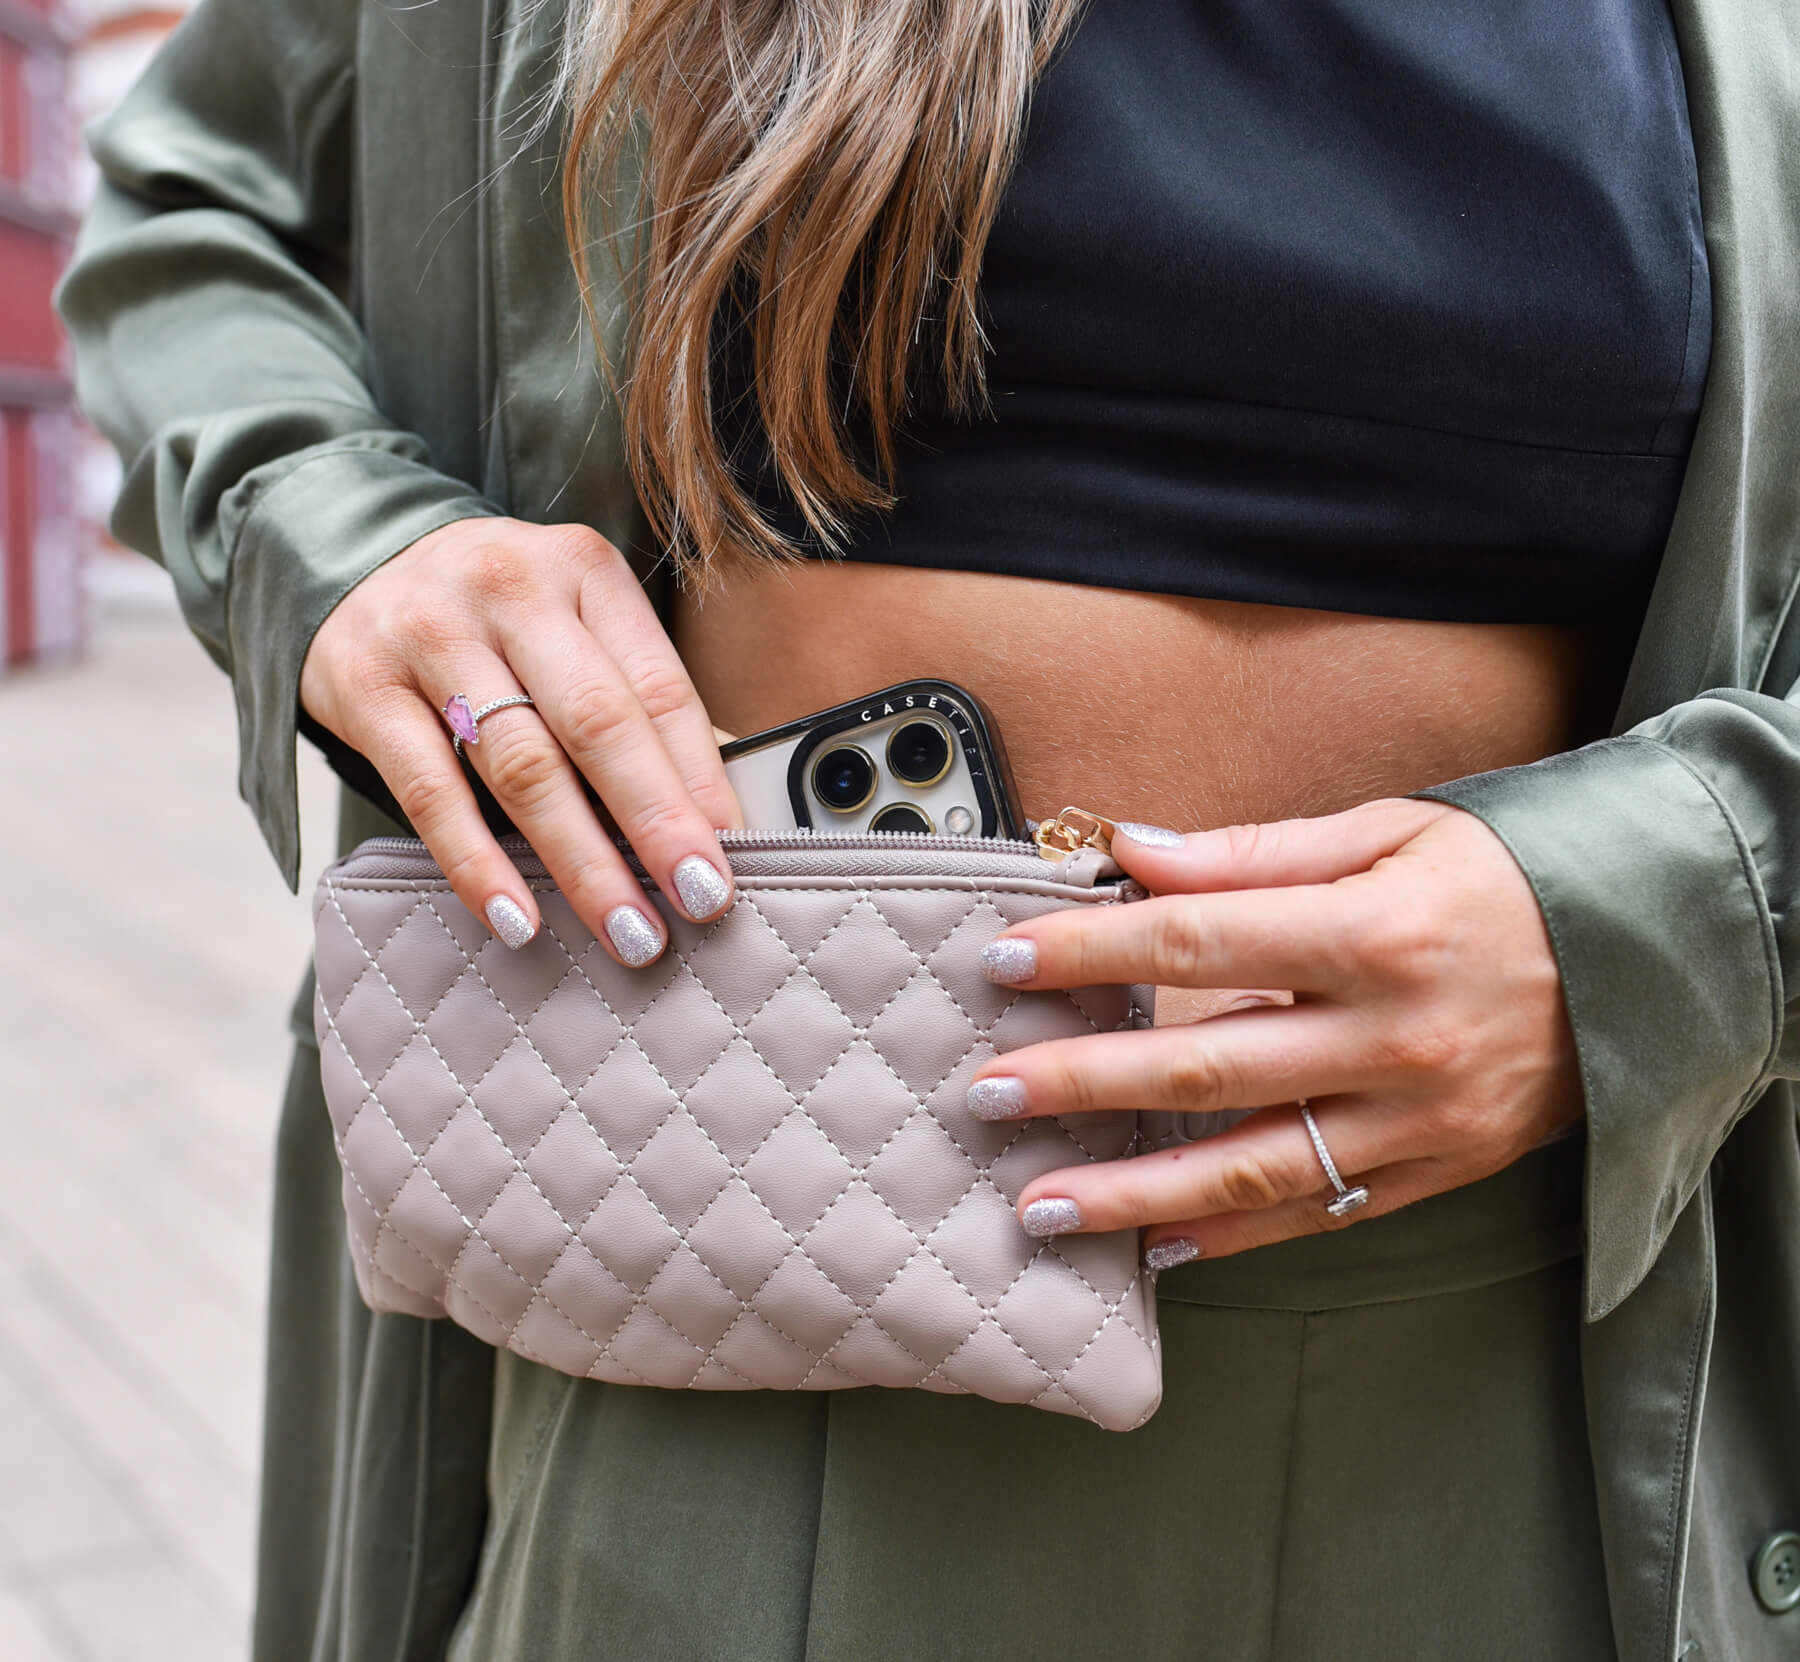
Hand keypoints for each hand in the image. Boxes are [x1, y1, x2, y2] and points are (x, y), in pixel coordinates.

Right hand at [300, 517, 742, 962]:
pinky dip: (477, 864)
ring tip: (628, 930)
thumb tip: (707, 822)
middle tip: (701, 901)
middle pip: (598, 722)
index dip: (700, 781)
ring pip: (521, 764)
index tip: (731, 858)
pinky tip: (518, 918)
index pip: (659, 688)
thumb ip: (631, 699)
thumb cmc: (495, 618)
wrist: (347, 563)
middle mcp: (512, 590)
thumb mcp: (571, 622)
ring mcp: (432, 633)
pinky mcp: (363, 685)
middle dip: (656, 823)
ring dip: (582, 861)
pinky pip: (430, 791)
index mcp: (585, 572)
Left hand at [966, 799, 1583, 1262]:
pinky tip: (1157, 1247)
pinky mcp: (1438, 1170)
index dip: (1092, 952)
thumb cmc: (1497, 877)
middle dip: (1083, 1083)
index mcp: (1372, 931)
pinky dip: (1235, 1236)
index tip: (1006, 959)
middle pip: (1207, 1068)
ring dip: (1136, 1191)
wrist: (1644, 953)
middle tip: (990, 1094)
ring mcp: (1418, 1117)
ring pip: (1253, 1167)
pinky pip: (1322, 1215)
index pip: (1198, 942)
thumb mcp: (1386, 832)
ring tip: (1040, 1204)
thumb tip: (1127, 853)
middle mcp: (1393, 1035)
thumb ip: (1251, 852)